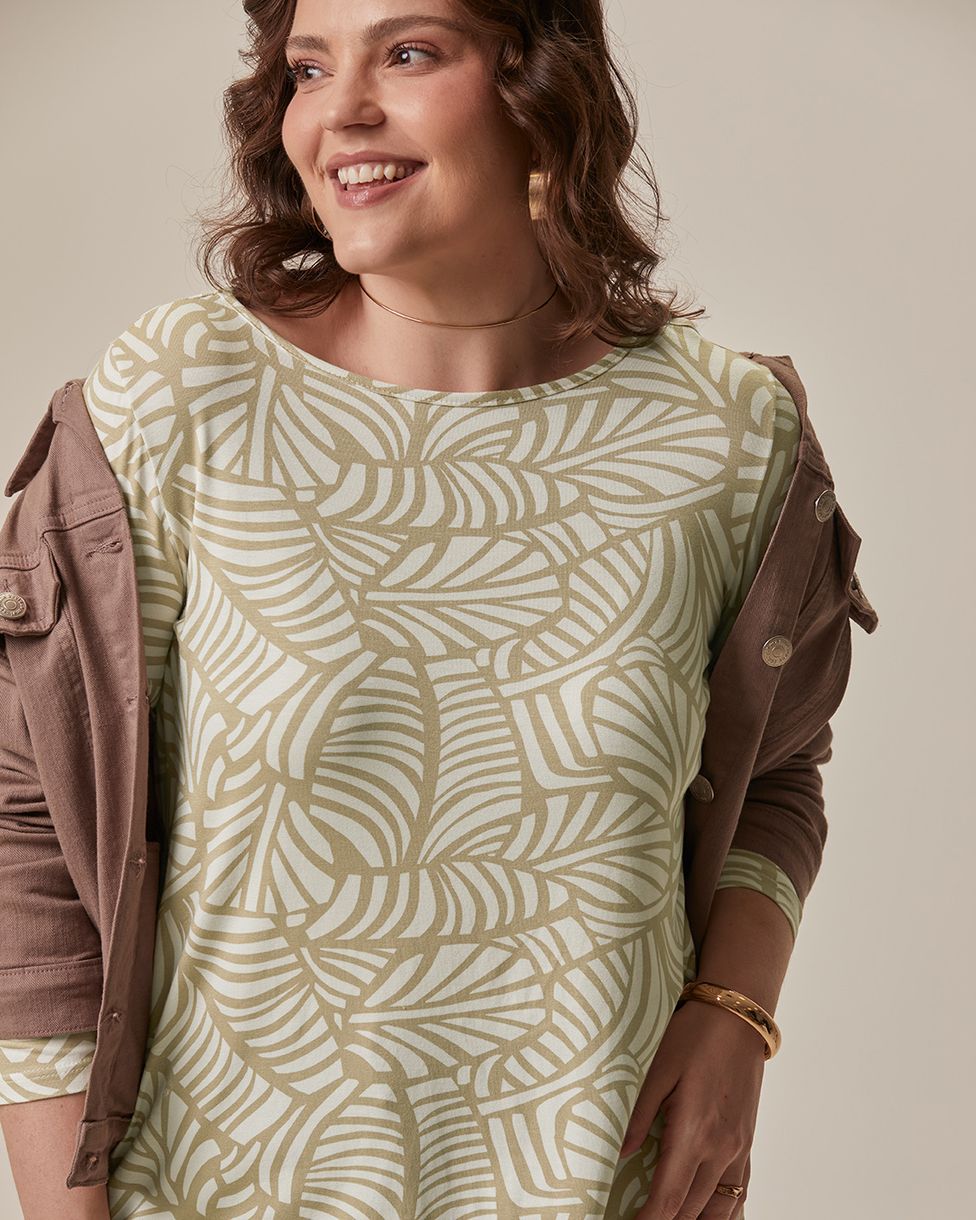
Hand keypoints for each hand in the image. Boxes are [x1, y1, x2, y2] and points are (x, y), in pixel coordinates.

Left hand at [618, 997, 766, 1218]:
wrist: (738, 1018)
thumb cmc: (695, 1037)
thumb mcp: (658, 1070)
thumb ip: (638, 1116)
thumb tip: (621, 1153)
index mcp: (693, 1132)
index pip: (669, 1198)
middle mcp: (720, 1149)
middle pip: (690, 1210)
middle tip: (639, 1218)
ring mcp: (737, 1149)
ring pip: (718, 1210)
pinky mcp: (746, 1143)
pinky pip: (738, 1192)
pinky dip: (721, 1212)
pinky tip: (705, 1215)